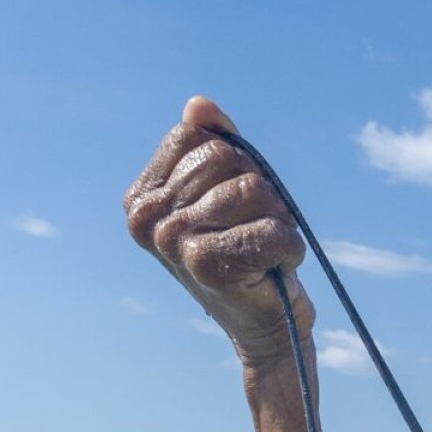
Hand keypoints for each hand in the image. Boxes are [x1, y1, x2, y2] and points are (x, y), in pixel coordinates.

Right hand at [124, 95, 315, 366]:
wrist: (262, 325)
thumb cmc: (246, 253)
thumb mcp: (226, 191)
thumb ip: (212, 143)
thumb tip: (197, 105)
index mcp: (141, 198)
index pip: (197, 137)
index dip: (233, 162)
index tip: (235, 204)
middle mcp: (147, 219)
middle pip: (224, 158)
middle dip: (258, 191)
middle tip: (255, 230)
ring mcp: (173, 241)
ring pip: (251, 189)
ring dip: (276, 220)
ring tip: (265, 250)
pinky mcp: (207, 265)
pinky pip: (272, 229)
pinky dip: (290, 247)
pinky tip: (276, 269)